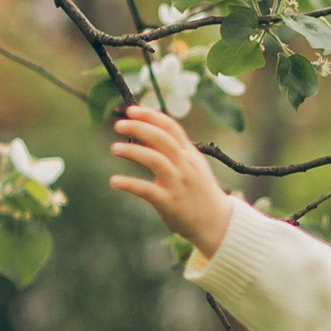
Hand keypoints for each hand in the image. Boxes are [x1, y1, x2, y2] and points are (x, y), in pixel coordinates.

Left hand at [108, 102, 235, 259]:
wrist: (215, 221)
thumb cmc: (198, 191)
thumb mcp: (192, 166)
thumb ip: (173, 151)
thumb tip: (145, 132)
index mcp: (190, 154)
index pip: (171, 128)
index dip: (151, 116)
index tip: (131, 109)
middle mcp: (185, 165)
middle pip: (162, 139)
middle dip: (140, 127)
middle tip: (119, 125)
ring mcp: (177, 183)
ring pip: (155, 160)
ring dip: (134, 151)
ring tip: (115, 148)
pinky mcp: (169, 202)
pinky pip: (147, 190)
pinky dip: (130, 184)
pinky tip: (114, 181)